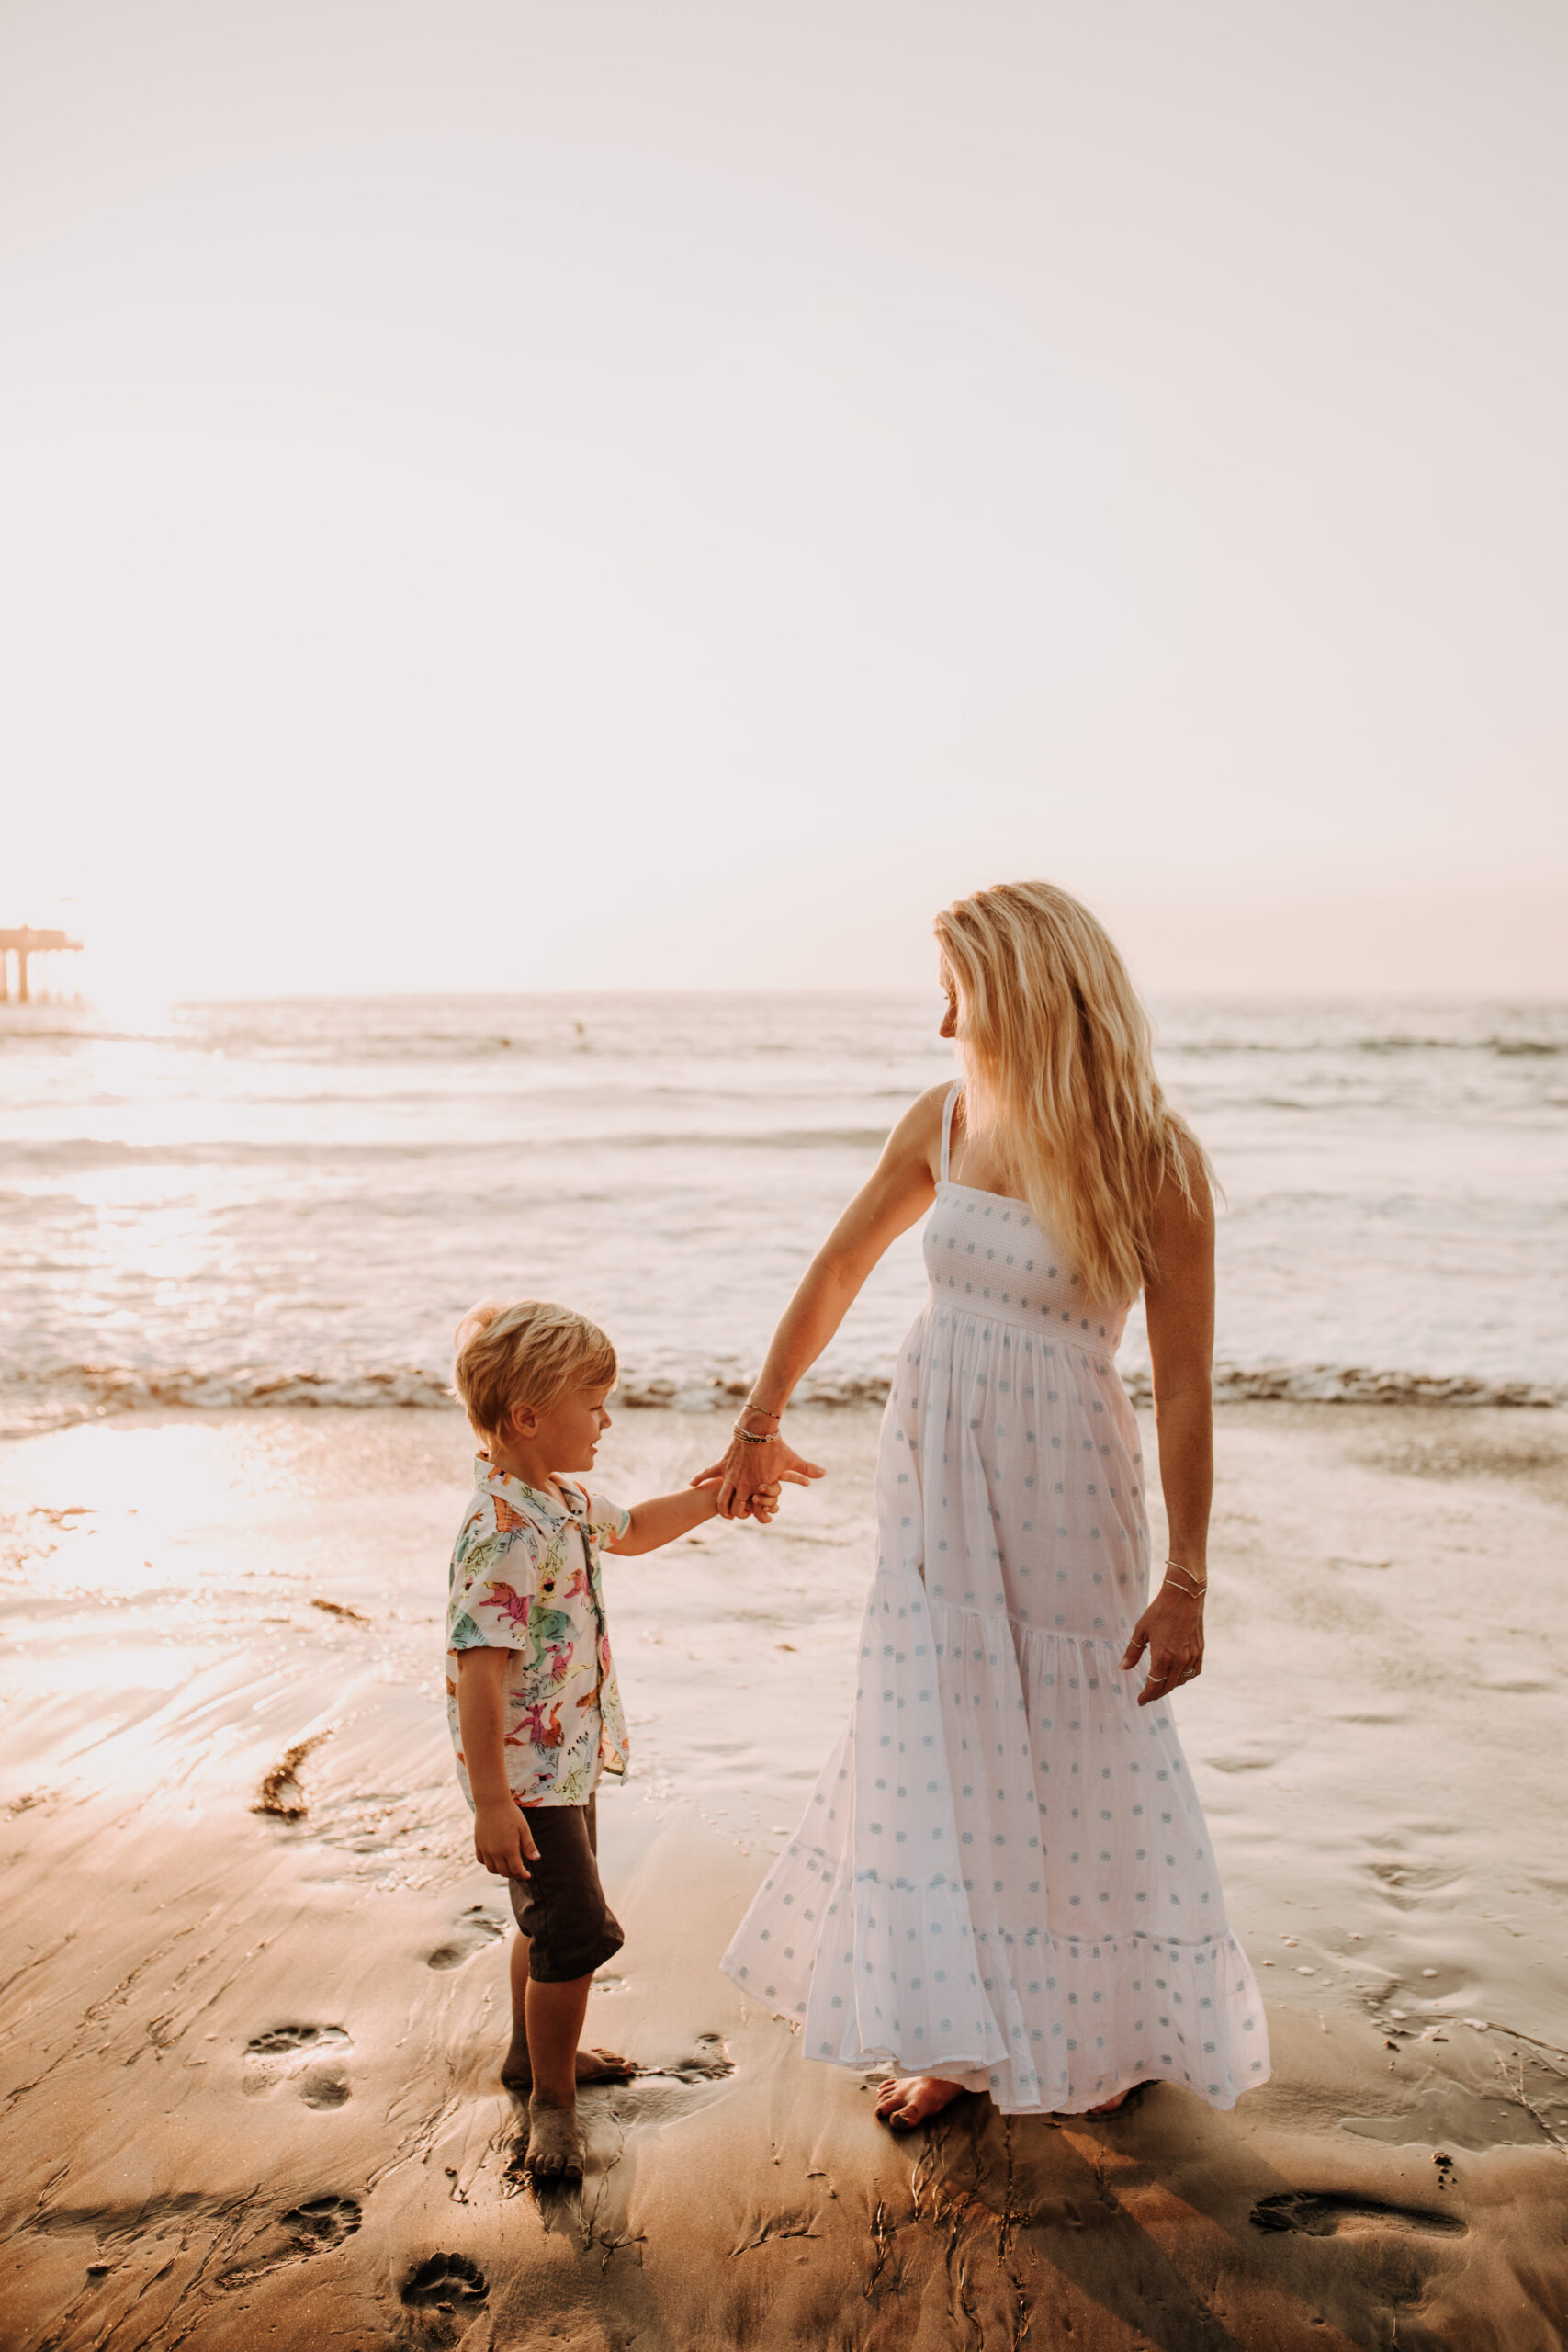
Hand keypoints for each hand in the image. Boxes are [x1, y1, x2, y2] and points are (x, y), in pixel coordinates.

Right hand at [473, 1795, 538, 1878]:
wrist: (491, 1802)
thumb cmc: (511, 1814)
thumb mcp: (524, 1829)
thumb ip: (529, 1846)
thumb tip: (536, 1859)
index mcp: (508, 1849)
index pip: (516, 1870)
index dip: (523, 1875)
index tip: (528, 1875)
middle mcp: (495, 1852)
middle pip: (504, 1872)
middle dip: (513, 1874)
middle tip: (520, 1870)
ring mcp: (485, 1849)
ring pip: (492, 1869)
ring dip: (501, 1871)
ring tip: (508, 1865)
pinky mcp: (478, 1844)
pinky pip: (482, 1860)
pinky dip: (489, 1863)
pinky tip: (496, 1858)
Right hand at [693, 1432, 825, 1519]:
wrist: (758, 1428)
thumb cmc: (776, 1444)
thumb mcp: (792, 1460)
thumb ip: (807, 1469)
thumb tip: (825, 1473)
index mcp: (759, 1486)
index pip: (753, 1510)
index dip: (752, 1516)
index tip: (751, 1516)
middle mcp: (743, 1484)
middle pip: (734, 1509)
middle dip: (734, 1515)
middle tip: (733, 1517)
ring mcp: (731, 1474)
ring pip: (721, 1497)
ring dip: (720, 1505)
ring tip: (720, 1510)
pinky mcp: (722, 1463)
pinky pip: (707, 1473)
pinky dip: (699, 1479)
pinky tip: (691, 1485)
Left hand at [1120, 1580, 1204, 1707]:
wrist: (1185, 1596)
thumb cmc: (1160, 1611)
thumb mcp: (1141, 1630)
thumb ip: (1133, 1652)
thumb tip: (1123, 1668)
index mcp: (1162, 1656)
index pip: (1153, 1685)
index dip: (1146, 1696)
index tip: (1140, 1701)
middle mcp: (1179, 1660)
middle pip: (1167, 1686)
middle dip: (1156, 1694)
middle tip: (1148, 1696)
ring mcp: (1192, 1656)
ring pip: (1181, 1681)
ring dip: (1170, 1686)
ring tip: (1161, 1685)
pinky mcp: (1200, 1650)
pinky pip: (1195, 1672)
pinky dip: (1186, 1677)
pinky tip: (1179, 1676)